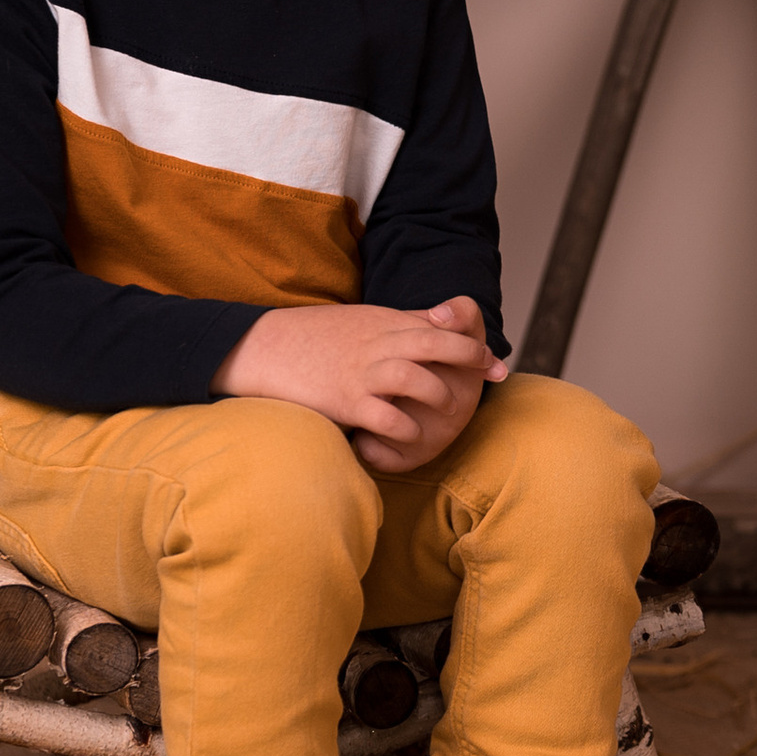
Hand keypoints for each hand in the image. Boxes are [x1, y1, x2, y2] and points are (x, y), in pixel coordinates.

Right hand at [212, 296, 506, 473]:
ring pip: (420, 381)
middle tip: (489, 379)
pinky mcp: (346, 403)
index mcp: (384, 323)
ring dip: (441, 398)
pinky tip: (409, 436)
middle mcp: (379, 345)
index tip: (496, 364)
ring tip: (446, 413)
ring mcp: (363, 374)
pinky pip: (390, 420)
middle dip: (472, 360)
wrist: (260, 348)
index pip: (441, 327)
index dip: (475, 345)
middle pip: (440, 345)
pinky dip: (406, 431)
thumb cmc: (313, 337)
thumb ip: (401, 323)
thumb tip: (442, 324)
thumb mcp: (362, 319)